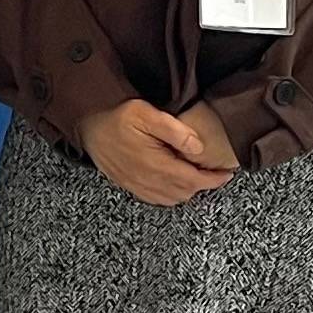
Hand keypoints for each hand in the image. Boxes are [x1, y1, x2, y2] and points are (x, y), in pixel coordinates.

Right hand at [78, 98, 234, 205]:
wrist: (84, 122)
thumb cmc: (115, 114)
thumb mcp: (145, 112)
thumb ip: (174, 129)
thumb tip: (198, 147)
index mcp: (155, 165)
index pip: (194, 181)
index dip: (214, 180)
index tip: (227, 174)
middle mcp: (147, 181)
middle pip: (185, 192)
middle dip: (202, 184)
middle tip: (213, 171)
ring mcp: (136, 185)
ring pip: (171, 199)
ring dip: (186, 190)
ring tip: (195, 175)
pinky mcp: (127, 185)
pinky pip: (155, 199)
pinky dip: (169, 195)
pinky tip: (171, 183)